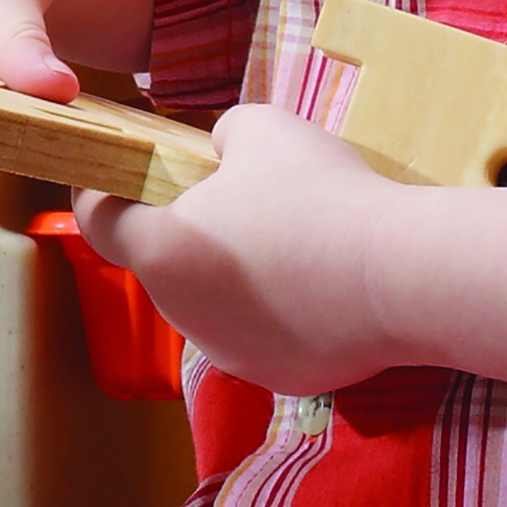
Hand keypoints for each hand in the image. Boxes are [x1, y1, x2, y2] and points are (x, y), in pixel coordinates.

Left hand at [78, 103, 403, 395]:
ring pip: (213, 303)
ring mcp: (230, 352)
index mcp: (161, 251)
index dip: (101, 193)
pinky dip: (278, 312)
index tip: (118, 177)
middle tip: (233, 201)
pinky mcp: (280, 378)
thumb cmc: (324, 194)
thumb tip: (220, 155)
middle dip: (185, 231)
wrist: (410, 277)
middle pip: (163, 262)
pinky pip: (264, 335)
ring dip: (232, 275)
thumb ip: (220, 137)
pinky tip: (320, 286)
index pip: (96, 222)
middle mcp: (182, 313)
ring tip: (288, 242)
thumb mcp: (260, 128)